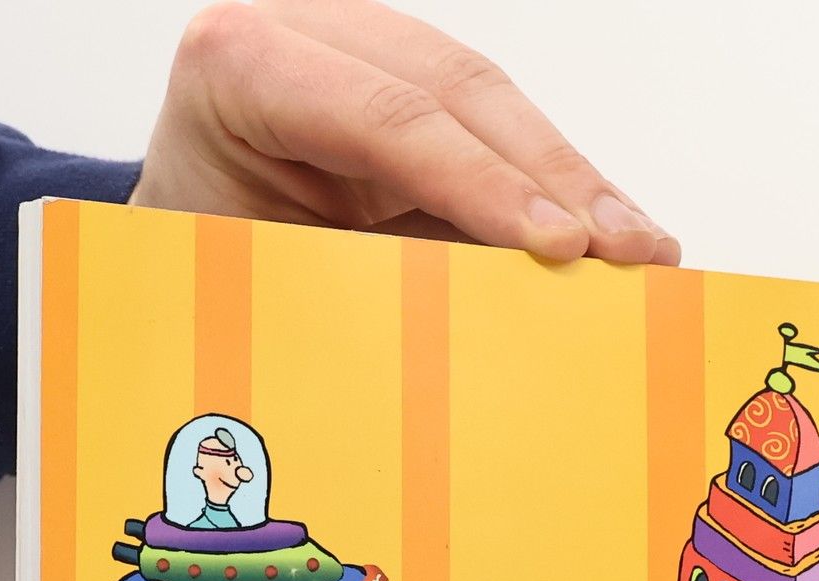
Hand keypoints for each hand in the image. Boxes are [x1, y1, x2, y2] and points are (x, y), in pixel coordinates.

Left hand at [131, 0, 677, 265]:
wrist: (176, 239)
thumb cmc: (206, 266)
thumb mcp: (271, 278)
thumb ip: (377, 276)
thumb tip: (506, 312)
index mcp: (240, 66)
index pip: (385, 117)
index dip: (483, 181)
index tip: (559, 245)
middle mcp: (304, 30)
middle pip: (456, 90)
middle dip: (554, 177)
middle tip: (626, 251)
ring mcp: (359, 44)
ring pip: (490, 101)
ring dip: (575, 180)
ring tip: (642, 249)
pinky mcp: (402, 80)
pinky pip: (491, 126)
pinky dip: (554, 182)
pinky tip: (611, 225)